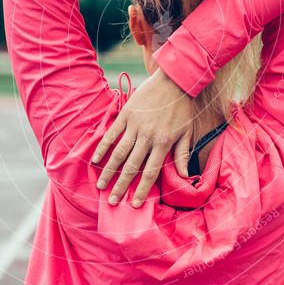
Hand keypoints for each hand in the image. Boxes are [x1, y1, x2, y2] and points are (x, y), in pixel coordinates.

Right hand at [92, 68, 192, 207]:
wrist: (176, 80)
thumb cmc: (183, 107)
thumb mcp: (187, 133)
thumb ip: (182, 155)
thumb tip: (185, 177)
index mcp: (164, 143)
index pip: (150, 172)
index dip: (142, 190)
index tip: (134, 204)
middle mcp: (148, 137)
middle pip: (132, 167)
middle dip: (121, 186)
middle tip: (112, 201)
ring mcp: (135, 126)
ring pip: (119, 153)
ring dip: (109, 171)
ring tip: (101, 186)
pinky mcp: (126, 114)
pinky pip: (112, 134)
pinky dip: (103, 147)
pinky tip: (96, 160)